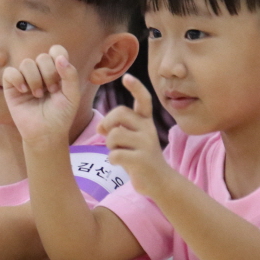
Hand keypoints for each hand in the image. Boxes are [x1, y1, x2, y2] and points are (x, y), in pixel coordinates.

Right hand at [3, 45, 81, 147]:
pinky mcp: (11, 87)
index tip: (61, 77)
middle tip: (52, 91)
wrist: (46, 133)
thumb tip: (60, 57)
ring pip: (26, 63)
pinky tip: (24, 92)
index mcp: (57, 70)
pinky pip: (10, 72)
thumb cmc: (61, 115)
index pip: (56, 50)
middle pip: (42, 57)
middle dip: (49, 74)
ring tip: (38, 95)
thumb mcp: (72, 95)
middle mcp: (40, 71)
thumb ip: (70, 75)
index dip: (58, 58)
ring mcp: (25, 78)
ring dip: (35, 80)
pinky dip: (17, 80)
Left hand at [98, 75, 169, 196]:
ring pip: (114, 135)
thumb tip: (99, 127)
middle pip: (120, 113)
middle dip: (107, 122)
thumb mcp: (132, 138)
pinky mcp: (142, 160)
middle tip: (104, 133)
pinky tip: (119, 163)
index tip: (127, 77)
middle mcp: (148, 129)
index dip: (136, 87)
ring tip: (117, 152)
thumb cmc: (140, 157)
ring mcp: (146, 144)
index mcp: (146, 121)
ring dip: (109, 145)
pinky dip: (112, 159)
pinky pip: (115, 154)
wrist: (159, 182)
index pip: (143, 99)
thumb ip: (118, 128)